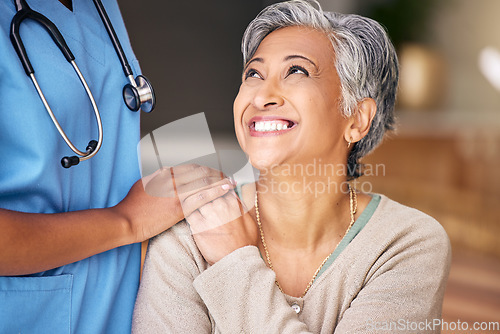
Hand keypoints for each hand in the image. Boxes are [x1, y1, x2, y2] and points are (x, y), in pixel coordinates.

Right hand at [114, 164, 233, 242]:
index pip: (190, 168)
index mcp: (163, 174)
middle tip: (225, 176)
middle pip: (200, 172)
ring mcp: (176, 193)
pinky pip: (202, 197)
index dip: (204, 170)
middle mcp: (171, 180)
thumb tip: (166, 174)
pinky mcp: (179, 208)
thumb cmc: (131, 207)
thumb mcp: (143, 185)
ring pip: (204, 182)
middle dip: (216, 173)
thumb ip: (157, 178)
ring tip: (230, 182)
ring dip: (220, 181)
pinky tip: (226, 190)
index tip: (212, 173)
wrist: (126, 221)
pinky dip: (216, 192)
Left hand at [186, 190, 258, 264]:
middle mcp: (221, 207)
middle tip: (197, 189)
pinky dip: (186, 209)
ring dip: (194, 198)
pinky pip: (188, 211)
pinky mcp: (198, 226)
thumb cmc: (244, 243)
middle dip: (203, 189)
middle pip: (207, 190)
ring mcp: (208, 216)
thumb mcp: (250, 221)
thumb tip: (235, 194)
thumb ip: (242, 205)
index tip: (211, 186)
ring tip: (189, 198)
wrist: (235, 262)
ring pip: (197, 198)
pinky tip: (186, 209)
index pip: (220, 186)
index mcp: (233, 204)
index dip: (214, 185)